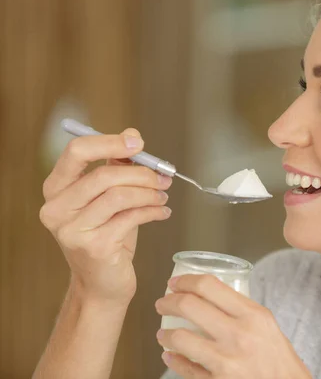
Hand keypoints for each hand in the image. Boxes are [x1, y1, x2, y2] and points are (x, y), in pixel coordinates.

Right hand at [39, 129, 172, 302]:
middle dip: (142, 173)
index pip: (77, 152)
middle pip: (104, 175)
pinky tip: (162, 213)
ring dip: (150, 193)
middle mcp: (57, 209)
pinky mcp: (95, 247)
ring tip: (163, 197)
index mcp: (56, 189)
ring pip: (120, 195)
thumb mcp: (108, 198)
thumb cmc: (106, 236)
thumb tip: (132, 136)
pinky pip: (132, 217)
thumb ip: (116, 166)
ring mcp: (73, 230)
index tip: (139, 144)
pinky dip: (153, 211)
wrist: (102, 284)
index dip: (110, 142)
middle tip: (163, 178)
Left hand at [155, 274, 310, 378]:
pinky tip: (170, 355)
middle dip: (168, 303)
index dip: (185, 281)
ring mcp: (226, 360)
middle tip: (163, 304)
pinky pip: (186, 369)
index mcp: (252, 314)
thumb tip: (208, 295)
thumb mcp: (265, 323)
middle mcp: (238, 334)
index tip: (175, 283)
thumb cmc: (277, 357)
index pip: (209, 286)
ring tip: (164, 333)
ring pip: (181, 338)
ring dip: (166, 334)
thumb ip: (240, 308)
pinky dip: (173, 360)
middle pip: (190, 306)